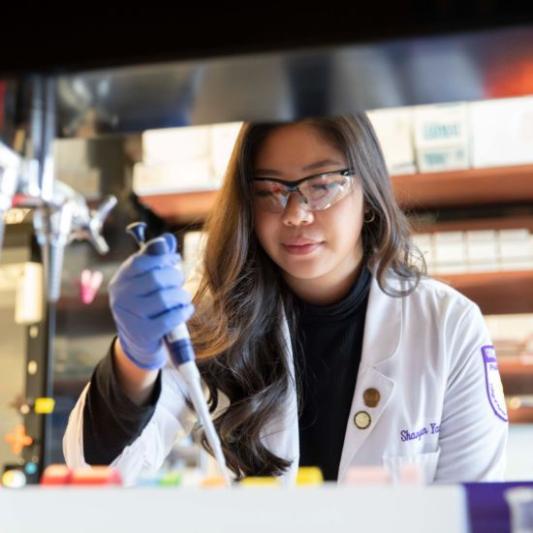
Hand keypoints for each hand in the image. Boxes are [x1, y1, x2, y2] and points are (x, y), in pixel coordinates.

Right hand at [108, 233, 193, 369]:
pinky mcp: (144, 333)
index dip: (163, 258)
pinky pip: (171, 318)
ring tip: (182, 297)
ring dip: (181, 296)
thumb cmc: (147, 303)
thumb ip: (157, 257)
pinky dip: (184, 311)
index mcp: (120, 279)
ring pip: (166, 298)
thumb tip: (167, 239)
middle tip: (179, 282)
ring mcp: (130, 317)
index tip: (174, 260)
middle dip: (175, 277)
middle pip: (157, 278)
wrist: (139, 342)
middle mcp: (121, 297)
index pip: (142, 260)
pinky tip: (186, 309)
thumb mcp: (147, 279)